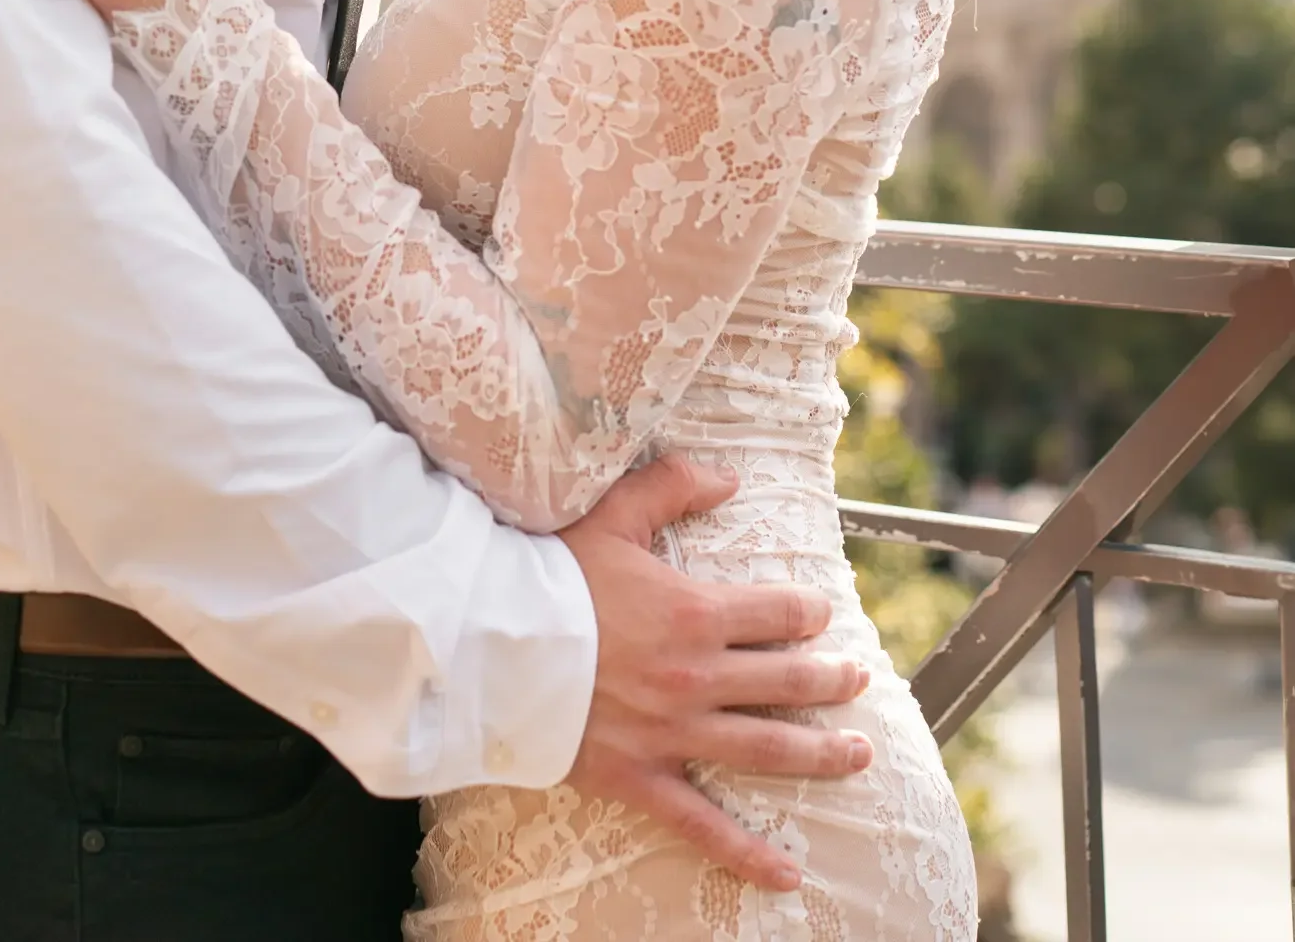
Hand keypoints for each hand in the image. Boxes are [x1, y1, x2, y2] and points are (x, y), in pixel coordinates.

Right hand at [561, 455, 871, 892]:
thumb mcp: (612, 513)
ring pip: (768, 750)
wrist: (491, 643)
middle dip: (831, 679)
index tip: (821, 616)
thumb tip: (730, 476)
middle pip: (787, 682)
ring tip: (860, 754)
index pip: (777, 615)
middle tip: (858, 679)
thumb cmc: (550, 575)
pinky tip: (789, 875)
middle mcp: (696, 677)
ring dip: (822, 753)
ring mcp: (674, 734)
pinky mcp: (642, 778)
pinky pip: (706, 825)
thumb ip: (673, 485)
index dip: (807, 614)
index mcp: (694, 613)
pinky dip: (750, 855)